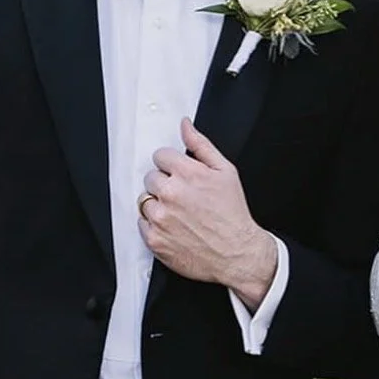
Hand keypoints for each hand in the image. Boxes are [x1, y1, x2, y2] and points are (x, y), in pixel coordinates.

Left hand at [140, 118, 277, 306]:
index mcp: (187, 173)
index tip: (180, 176)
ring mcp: (160, 217)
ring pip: (144, 200)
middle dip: (164, 184)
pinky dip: (155, 226)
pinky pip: (142, 223)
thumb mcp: (225, 172)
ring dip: (158, 205)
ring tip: (179, 214)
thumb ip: (202, 145)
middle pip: (150, 177)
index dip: (171, 165)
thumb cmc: (233, 214)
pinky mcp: (154, 239)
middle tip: (183, 197)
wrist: (237, 253)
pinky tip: (174, 228)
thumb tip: (185, 125)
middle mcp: (171, 193)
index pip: (160, 156)